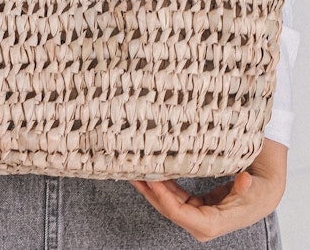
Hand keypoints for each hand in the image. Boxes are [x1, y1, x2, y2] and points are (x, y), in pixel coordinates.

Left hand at [130, 139, 286, 241]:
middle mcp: (200, 223)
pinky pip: (172, 196)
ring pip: (166, 202)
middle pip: (167, 208)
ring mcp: (195, 215)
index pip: (178, 213)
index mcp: (211, 223)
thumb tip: (244, 180)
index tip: (150, 180)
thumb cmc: (258, 193)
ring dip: (150, 188)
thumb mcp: (254, 189)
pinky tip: (149, 172)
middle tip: (132, 173)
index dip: (162, 196)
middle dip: (149, 191)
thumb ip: (245, 188)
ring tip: (134, 171)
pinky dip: (161, 184)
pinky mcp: (194, 206)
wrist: (262, 195)